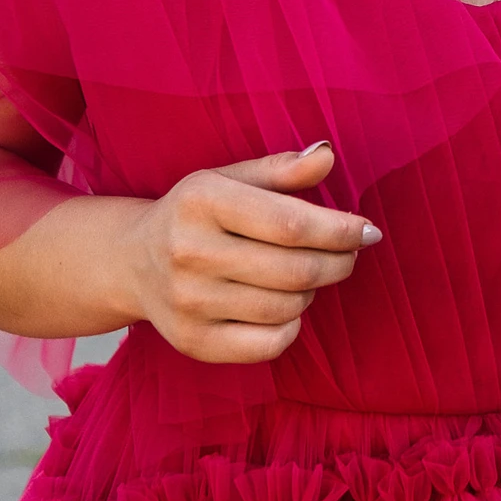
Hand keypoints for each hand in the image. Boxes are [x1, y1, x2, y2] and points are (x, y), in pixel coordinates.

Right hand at [121, 142, 379, 363]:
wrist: (132, 261)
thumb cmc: (196, 213)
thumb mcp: (230, 178)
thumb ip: (282, 169)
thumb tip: (327, 155)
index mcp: (201, 201)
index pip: (290, 223)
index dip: (340, 230)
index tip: (368, 230)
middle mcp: (189, 253)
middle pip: (295, 270)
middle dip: (338, 262)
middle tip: (350, 254)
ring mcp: (188, 303)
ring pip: (286, 307)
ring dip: (312, 291)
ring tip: (309, 274)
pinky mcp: (192, 342)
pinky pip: (268, 345)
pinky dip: (291, 326)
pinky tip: (287, 306)